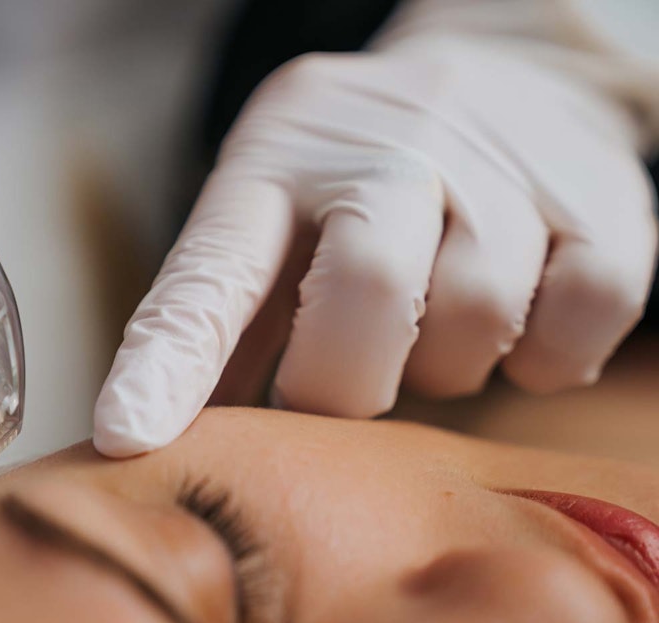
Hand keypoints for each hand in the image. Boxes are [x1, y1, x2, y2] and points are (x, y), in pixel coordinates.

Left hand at [94, 39, 658, 456]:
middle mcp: (385, 146)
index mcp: (276, 165)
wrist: (510, 74)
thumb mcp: (274, 226)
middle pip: (364, 292)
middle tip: (347, 377)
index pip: (211, 272)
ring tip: (433, 326)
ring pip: (476, 317)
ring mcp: (499, 163)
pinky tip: (516, 323)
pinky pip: (580, 317)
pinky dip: (544, 355)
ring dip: (446, 363)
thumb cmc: (362, 185)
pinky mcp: (602, 197)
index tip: (127, 437)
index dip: (166, 365)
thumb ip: (222, 328)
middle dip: (347, 380)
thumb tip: (156, 442)